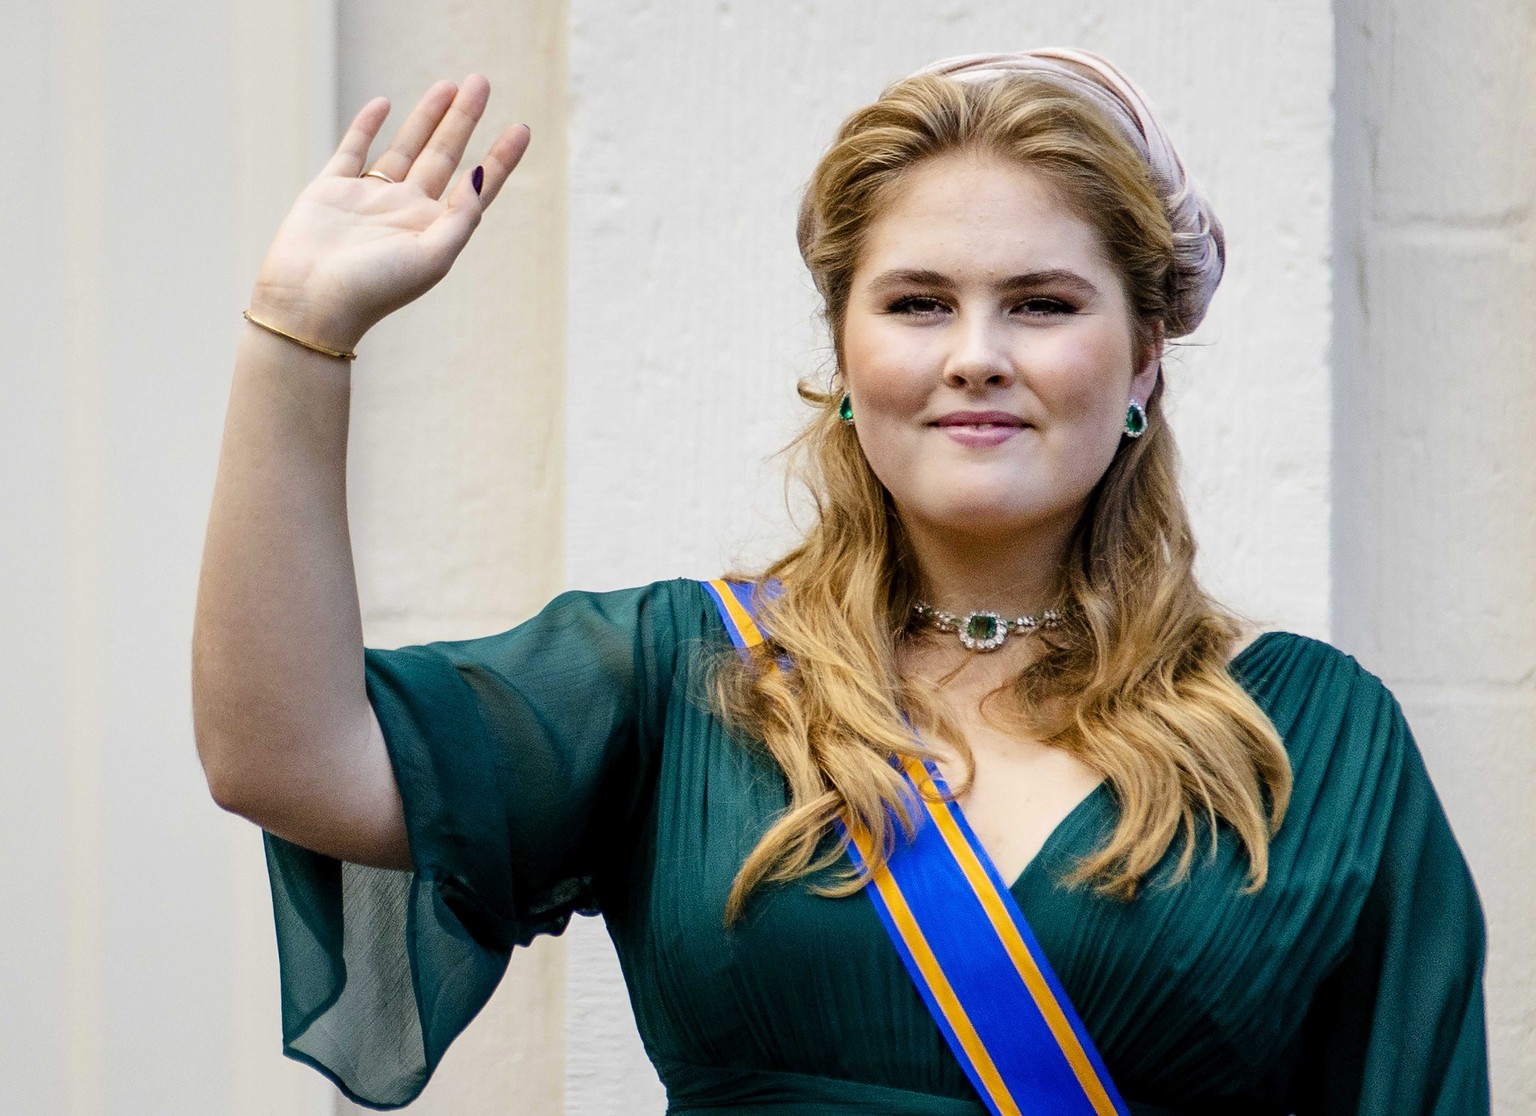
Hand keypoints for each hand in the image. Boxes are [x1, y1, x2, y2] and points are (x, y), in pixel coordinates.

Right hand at [248, 74, 529, 351]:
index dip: (500, 158)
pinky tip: (384, 103)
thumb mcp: (432, 257)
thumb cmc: (374, 289)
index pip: (475, 187)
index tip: (521, 128)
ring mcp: (370, 198)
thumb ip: (460, 217)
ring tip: (448, 84)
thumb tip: (480, 174)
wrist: (309, 303)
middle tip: (482, 82)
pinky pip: (354, 149)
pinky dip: (367, 126)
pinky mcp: (332, 189)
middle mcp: (406, 212)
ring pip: (405, 147)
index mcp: (434, 230)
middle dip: (463, 119)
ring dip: (427, 116)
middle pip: (443, 155)